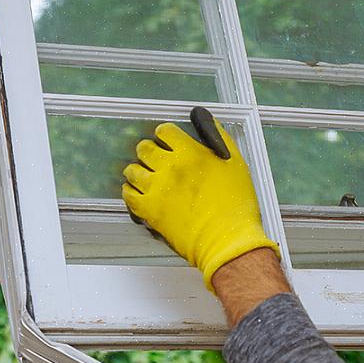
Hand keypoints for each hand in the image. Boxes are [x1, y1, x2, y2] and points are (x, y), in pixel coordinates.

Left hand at [122, 108, 279, 290]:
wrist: (227, 240)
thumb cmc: (235, 206)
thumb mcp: (235, 164)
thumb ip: (219, 139)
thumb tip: (207, 122)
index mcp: (191, 153)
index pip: (165, 131)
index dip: (166, 135)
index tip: (168, 141)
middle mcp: (169, 167)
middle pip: (144, 148)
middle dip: (150, 151)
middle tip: (156, 159)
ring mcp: (156, 189)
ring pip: (132, 170)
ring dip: (138, 170)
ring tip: (147, 177)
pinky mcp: (149, 210)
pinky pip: (128, 194)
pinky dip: (131, 191)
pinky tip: (139, 192)